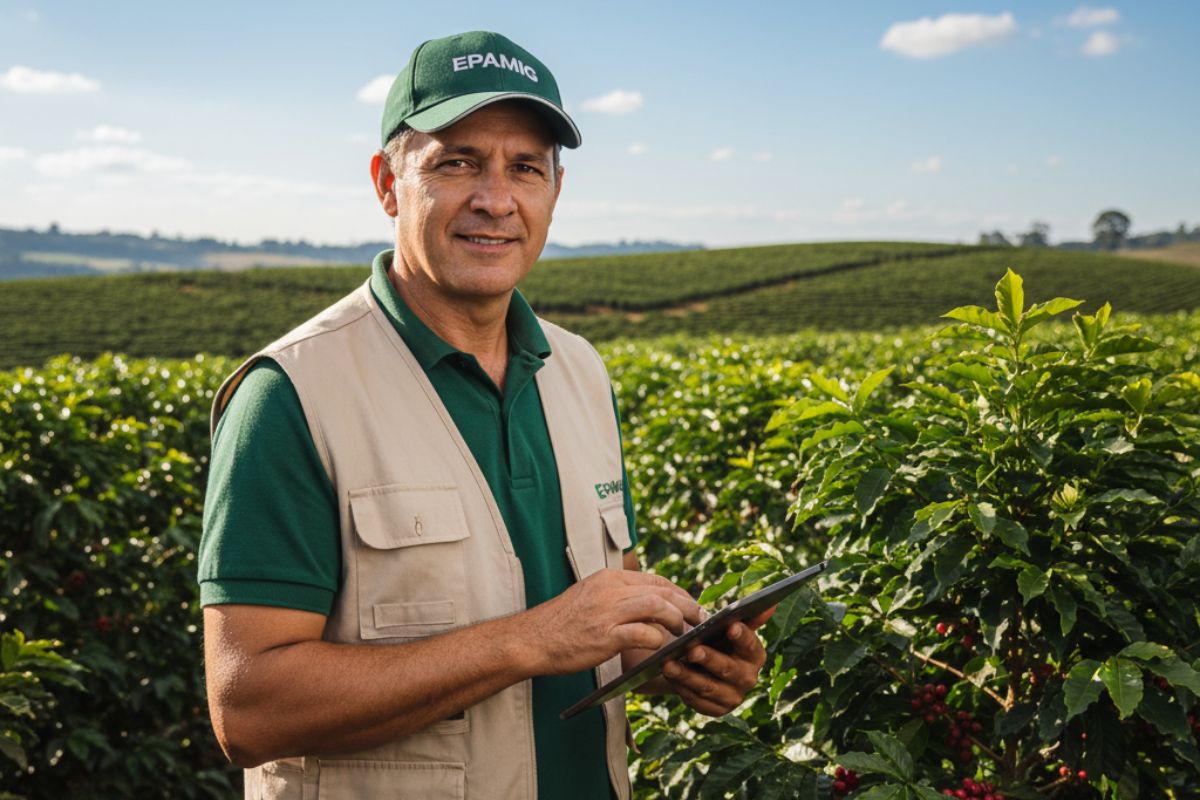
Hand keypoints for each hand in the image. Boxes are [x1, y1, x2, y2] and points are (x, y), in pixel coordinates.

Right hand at [527, 568, 703, 675]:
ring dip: (677, 620)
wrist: (532, 639)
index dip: (679, 592)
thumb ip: (617, 597)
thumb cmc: (561, 623)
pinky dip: (658, 641)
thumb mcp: (590, 597)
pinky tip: (662, 649)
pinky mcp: (605, 636)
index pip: (655, 579)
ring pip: (658, 607)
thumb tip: (648, 603)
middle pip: (662, 590)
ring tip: (684, 633)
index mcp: (608, 578)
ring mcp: (608, 612)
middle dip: (687, 605)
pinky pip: (643, 634)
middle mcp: (610, 590)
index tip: (691, 604)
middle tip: (699, 619)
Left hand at [660, 606, 774, 715]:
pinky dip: (682, 688)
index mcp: (755, 656)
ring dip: (687, 675)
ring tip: (668, 664)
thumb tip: (770, 605)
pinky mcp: (716, 710)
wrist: (704, 668)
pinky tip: (669, 676)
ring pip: (708, 686)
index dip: (742, 637)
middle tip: (692, 649)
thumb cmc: (718, 642)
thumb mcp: (729, 629)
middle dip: (710, 658)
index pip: (751, 646)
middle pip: (728, 669)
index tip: (731, 626)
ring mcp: (733, 697)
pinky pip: (697, 701)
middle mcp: (748, 679)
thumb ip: (748, 617)